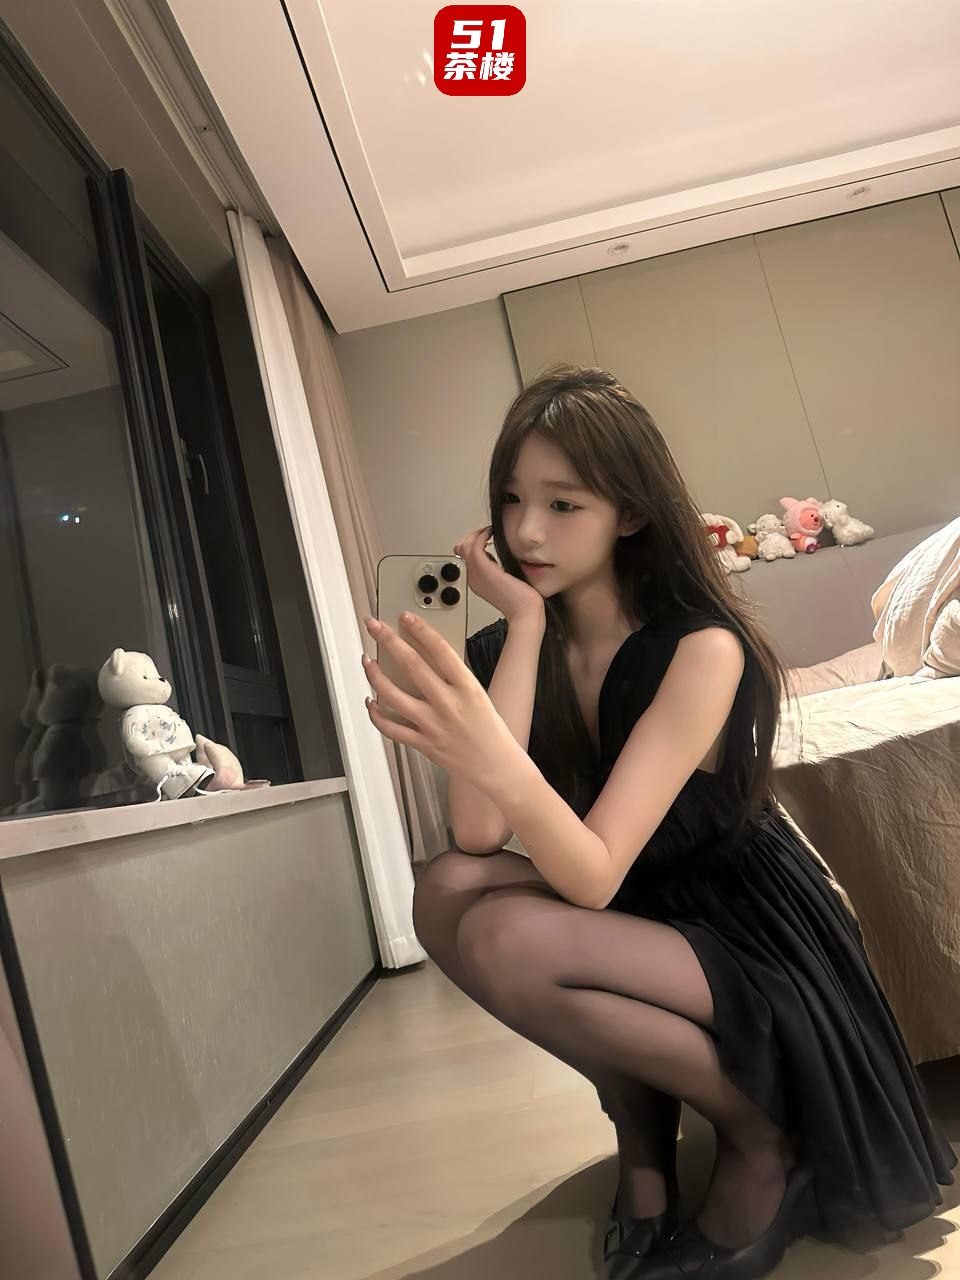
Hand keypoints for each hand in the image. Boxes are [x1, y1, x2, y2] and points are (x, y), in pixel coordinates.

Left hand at [361, 612, 518, 791]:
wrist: (496, 766)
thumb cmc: (490, 729)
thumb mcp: (478, 694)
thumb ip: (453, 677)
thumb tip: (423, 655)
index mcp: (467, 687)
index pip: (439, 650)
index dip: (419, 629)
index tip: (405, 617)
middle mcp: (448, 704)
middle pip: (411, 665)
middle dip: (388, 640)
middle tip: (374, 626)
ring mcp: (432, 725)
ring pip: (393, 695)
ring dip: (375, 675)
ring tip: (367, 660)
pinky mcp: (422, 743)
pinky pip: (391, 728)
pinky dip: (376, 714)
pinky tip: (370, 702)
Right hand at [454, 524, 543, 620]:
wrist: (525, 611)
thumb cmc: (522, 601)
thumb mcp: (509, 581)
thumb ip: (501, 570)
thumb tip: (500, 558)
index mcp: (478, 583)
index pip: (467, 559)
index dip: (474, 545)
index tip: (485, 538)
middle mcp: (474, 578)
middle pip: (463, 551)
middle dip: (473, 537)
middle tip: (486, 531)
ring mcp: (476, 574)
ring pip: (465, 547)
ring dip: (476, 535)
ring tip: (488, 531)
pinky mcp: (483, 569)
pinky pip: (474, 546)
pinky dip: (481, 536)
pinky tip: (490, 532)